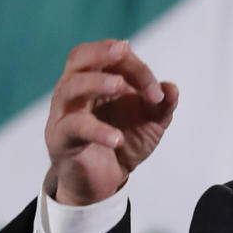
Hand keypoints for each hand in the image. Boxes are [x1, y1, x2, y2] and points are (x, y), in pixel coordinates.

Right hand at [44, 39, 177, 205]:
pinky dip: (96, 130)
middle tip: (124, 51)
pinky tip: (117, 139)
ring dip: (96, 82)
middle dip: (102, 52)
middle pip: (80, 58)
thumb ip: (162, 106)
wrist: (104, 182)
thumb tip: (172, 88)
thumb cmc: (124, 142)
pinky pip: (74, 127)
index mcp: (97, 78)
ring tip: (122, 87)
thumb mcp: (150, 123)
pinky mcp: (61, 139)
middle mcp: (76, 90)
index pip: (112, 57)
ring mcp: (65, 112)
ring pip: (70, 87)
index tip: (157, 92)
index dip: (137, 67)